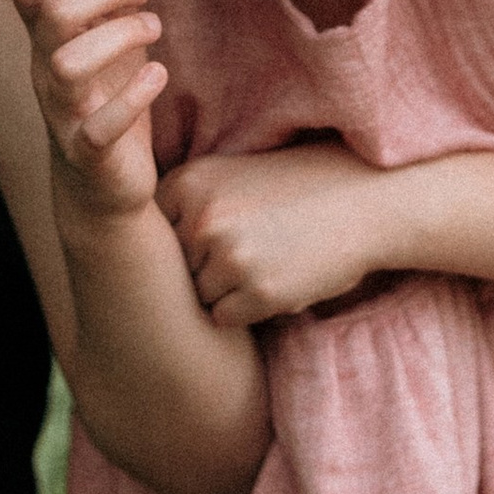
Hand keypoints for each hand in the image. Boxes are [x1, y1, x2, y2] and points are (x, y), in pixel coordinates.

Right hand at [7, 0, 167, 218]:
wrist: (103, 185)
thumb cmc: (108, 94)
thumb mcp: (115, 27)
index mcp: (45, 36)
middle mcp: (45, 70)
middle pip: (51, 10)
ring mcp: (64, 113)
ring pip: (66, 64)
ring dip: (122, 36)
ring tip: (154, 33)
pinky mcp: (90, 153)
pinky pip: (98, 127)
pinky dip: (134, 96)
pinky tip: (158, 78)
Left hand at [158, 140, 397, 329]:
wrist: (364, 200)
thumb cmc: (294, 188)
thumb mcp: (231, 175)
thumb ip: (185, 202)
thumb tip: (129, 251)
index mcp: (189, 181)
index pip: (154, 233)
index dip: (185, 239)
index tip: (217, 231)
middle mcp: (203, 218)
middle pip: (174, 268)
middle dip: (205, 267)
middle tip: (251, 244)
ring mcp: (230, 256)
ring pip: (197, 296)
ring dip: (226, 289)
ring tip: (266, 258)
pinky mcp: (258, 292)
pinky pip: (223, 318)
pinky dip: (246, 309)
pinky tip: (277, 278)